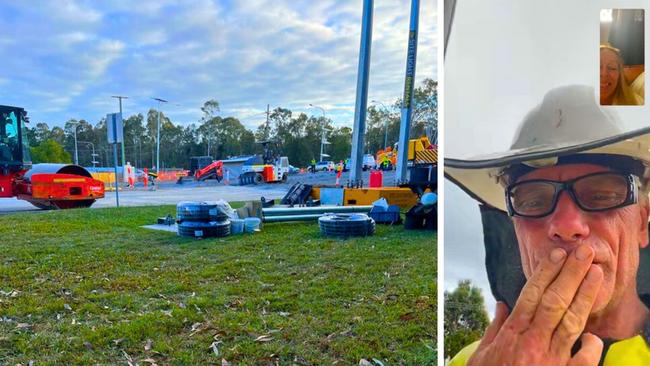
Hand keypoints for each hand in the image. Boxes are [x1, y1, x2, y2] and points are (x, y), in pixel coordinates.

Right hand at [467, 245, 603, 365]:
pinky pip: (583, 360)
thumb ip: (494, 328)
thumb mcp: (482, 355)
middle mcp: (533, 342)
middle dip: (571, 274)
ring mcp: (550, 359)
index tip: (557, 254)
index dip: (545, 273)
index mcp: (512, 334)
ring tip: (596, 274)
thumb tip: (501, 304)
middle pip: (554, 301)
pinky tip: (595, 336)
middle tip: (584, 253)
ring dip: (585, 296)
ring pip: (571, 322)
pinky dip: (591, 347)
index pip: (531, 295)